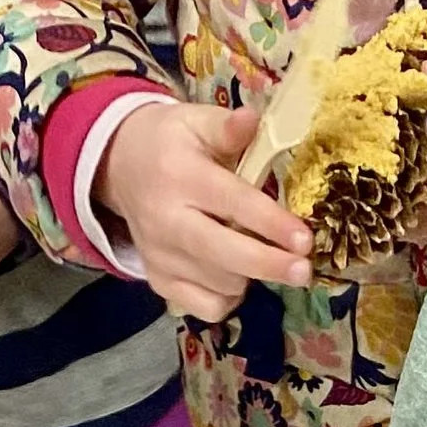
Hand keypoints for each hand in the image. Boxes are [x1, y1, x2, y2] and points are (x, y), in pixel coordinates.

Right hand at [98, 98, 312, 317]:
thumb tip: (253, 120)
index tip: (304, 240)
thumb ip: (227, 127)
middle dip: (269, 266)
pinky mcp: (160, 282)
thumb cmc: (172, 143)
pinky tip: (237, 275)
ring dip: (253, 275)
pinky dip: (230, 297)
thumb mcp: (196, 122)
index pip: (233, 204)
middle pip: (225, 256)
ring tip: (265, 255)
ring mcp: (161, 257)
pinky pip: (207, 307)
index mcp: (181, 176)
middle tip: (303, 271)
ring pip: (222, 284)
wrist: (121, 168)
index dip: (272, 224)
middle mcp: (167, 221)